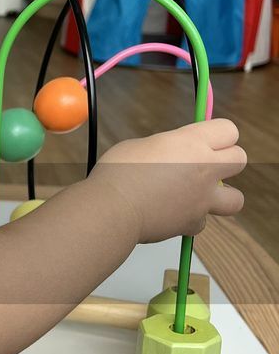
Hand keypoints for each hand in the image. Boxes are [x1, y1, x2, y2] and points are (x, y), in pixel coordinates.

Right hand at [86, 119, 245, 242]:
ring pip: (236, 198)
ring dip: (222, 197)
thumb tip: (170, 155)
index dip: (218, 135)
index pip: (229, 130)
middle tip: (206, 165)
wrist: (113, 209)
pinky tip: (173, 214)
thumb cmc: (117, 173)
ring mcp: (202, 198)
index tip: (207, 140)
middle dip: (226, 161)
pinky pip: (201, 222)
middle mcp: (204, 168)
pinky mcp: (193, 222)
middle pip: (240, 159)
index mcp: (191, 142)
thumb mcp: (140, 145)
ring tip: (201, 196)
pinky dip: (190, 220)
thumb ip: (165, 148)